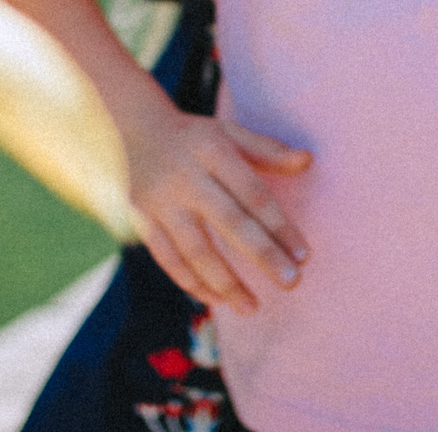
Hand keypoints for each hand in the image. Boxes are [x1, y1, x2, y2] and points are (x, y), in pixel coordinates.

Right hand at [124, 110, 312, 313]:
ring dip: (226, 282)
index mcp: (214, 151)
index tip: (303, 255)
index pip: (253, 193)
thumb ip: (267, 150)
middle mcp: (187, 177)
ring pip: (196, 249)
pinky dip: (191, 282)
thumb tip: (307, 160)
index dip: (280, 225)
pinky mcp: (141, 220)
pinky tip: (216, 300)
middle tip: (292, 283)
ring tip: (252, 306)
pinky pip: (168, 258)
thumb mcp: (228, 133)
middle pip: (230, 222)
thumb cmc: (194, 138)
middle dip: (263, 255)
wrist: (130, 131)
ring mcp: (161, 201)